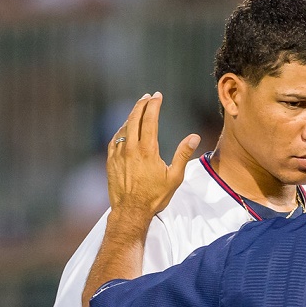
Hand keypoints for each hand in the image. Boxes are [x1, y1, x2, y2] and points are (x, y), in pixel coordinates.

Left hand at [107, 92, 200, 217]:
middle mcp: (131, 148)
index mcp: (148, 150)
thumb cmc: (155, 196)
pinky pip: (115, 139)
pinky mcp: (111, 160)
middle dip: (141, 105)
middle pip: (134, 118)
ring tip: (138, 109)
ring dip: (131, 116)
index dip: (153, 105)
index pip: (149, 120)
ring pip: (124, 127)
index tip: (157, 96)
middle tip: (147, 96)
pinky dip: (121, 130)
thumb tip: (194, 137)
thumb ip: (183, 154)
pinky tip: (125, 129)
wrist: (131, 211)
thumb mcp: (175, 177)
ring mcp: (118, 153)